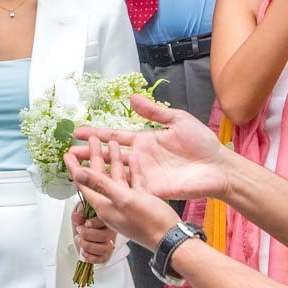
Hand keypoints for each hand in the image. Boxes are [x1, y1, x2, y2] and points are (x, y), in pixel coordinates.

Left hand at [68, 136, 183, 250]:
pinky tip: (132, 158)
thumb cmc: (149, 223)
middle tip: (92, 139)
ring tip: (112, 143)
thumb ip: (101, 185)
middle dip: (95, 157)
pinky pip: (133, 181)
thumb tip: (78, 173)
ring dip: (114, 160)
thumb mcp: (123, 200)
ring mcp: (127, 202)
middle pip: (100, 177)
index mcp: (104, 205)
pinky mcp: (141, 201)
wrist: (171, 239)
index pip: (84, 183)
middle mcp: (113, 203)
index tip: (68, 152)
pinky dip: (131, 169)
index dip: (75, 167)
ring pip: (117, 177)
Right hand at [72, 95, 236, 201]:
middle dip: (88, 154)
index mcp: (145, 140)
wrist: (218, 167)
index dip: (96, 134)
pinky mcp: (151, 189)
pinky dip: (113, 187)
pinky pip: (128, 188)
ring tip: (76, 170)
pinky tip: (97, 187)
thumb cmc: (201, 143)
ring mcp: (144, 175)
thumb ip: (154, 112)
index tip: (77, 131)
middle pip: (109, 156)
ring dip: (95, 171)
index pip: (115, 137)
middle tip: (69, 153)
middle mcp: (140, 158)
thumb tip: (132, 98)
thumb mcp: (178, 121)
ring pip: (114, 173)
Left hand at [72, 202, 117, 265]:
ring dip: (88, 246)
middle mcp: (111, 233)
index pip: (106, 221)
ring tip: (80, 241)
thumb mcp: (83, 217)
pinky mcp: (105, 255)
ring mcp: (109, 245)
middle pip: (105, 236)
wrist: (86, 234)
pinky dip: (91, 257)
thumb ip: (80, 216)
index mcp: (107, 221)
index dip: (95, 223)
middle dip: (87, 235)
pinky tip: (83, 251)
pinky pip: (102, 259)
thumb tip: (76, 216)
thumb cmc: (86, 224)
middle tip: (79, 231)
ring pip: (104, 249)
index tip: (86, 223)